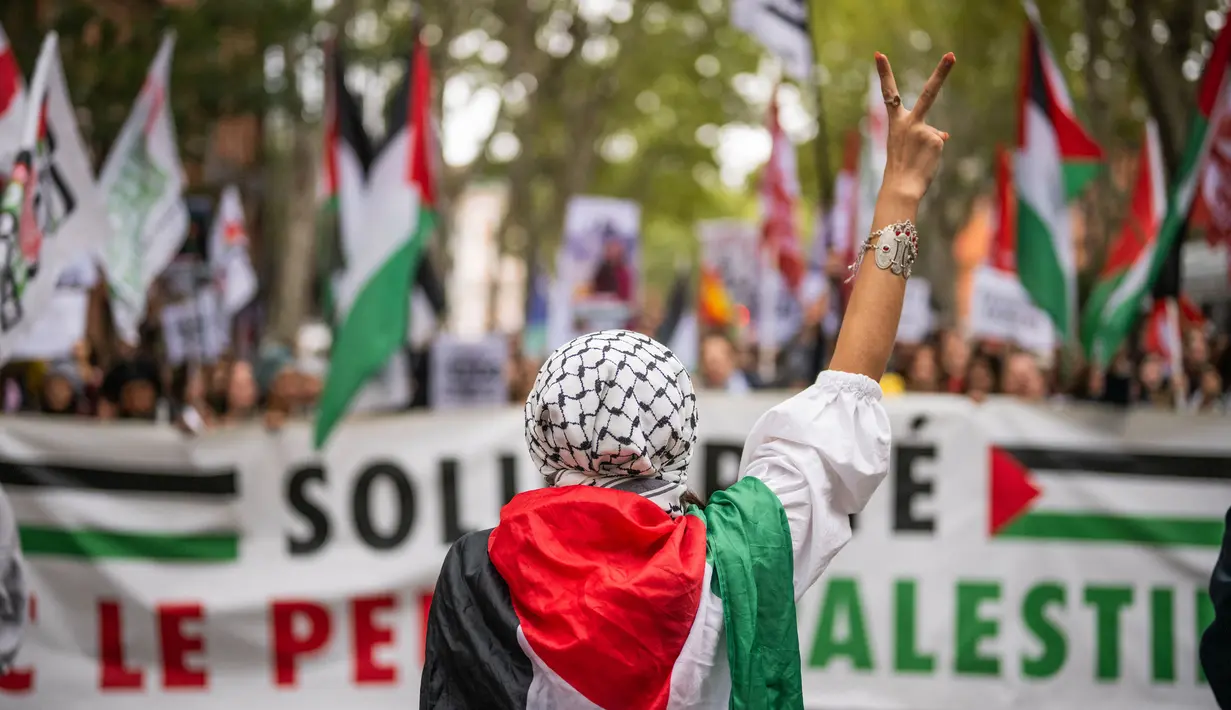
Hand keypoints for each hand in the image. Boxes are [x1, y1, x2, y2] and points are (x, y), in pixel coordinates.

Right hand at [875, 52, 954, 201]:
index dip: (883, 73)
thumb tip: (944, 134)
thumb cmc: (900, 168)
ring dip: (927, 148)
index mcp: (895, 122)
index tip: (879, 54)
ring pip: (933, 133)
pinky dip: (934, 153)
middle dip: (942, 73)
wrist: (900, 187)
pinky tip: (925, 162)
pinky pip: (939, 142)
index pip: (888, 93)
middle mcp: (908, 122)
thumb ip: (923, 134)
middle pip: (928, 93)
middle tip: (951, 55)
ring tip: (916, 161)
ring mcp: (923, 129)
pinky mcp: (935, 139)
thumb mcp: (907, 146)